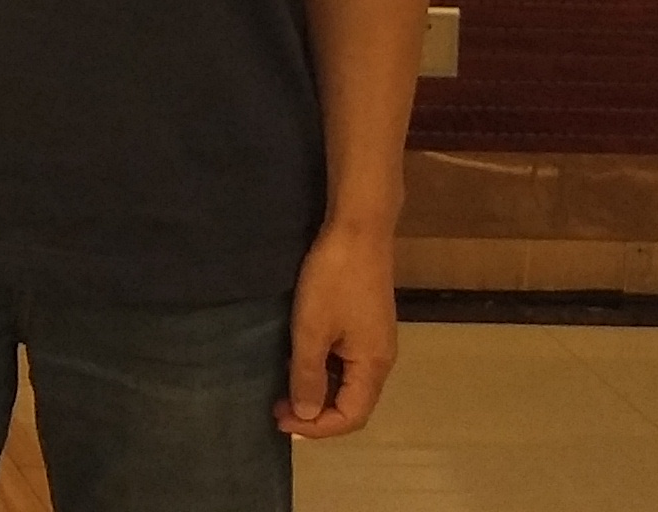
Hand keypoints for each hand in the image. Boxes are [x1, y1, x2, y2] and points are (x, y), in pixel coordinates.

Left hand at [279, 218, 400, 437]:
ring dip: (318, 392)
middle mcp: (380, 359)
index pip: (352, 416)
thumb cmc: (333, 280)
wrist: (358, 229)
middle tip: (277, 409)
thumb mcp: (312, 329)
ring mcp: (374, 341)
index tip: (280, 420)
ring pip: (348, 383)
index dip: (317, 427)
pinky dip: (323, 372)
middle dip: (316, 414)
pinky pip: (346, 362)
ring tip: (283, 391)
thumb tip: (306, 416)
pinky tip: (298, 362)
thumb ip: (308, 375)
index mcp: (373, 366)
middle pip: (353, 403)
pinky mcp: (365, 324)